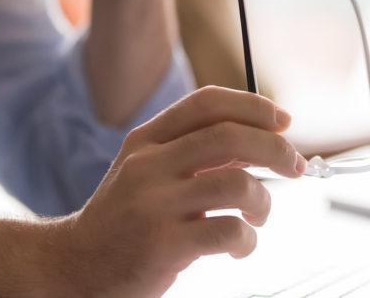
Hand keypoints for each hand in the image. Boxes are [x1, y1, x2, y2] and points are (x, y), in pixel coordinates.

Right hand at [54, 87, 306, 296]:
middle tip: (294, 167)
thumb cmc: (122, 220)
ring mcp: (154, 205)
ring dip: (263, 202)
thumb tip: (257, 139)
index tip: (282, 121)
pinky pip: (229, 232)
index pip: (206, 103)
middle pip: (229, 136)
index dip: (252, 106)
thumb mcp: (147, 173)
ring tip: (257, 216)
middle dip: (275, 149)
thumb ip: (193, 154)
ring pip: (236, 184)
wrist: (75, 265)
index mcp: (145, 141)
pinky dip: (247, 240)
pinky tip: (239, 247)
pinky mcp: (163, 245)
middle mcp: (148, 165)